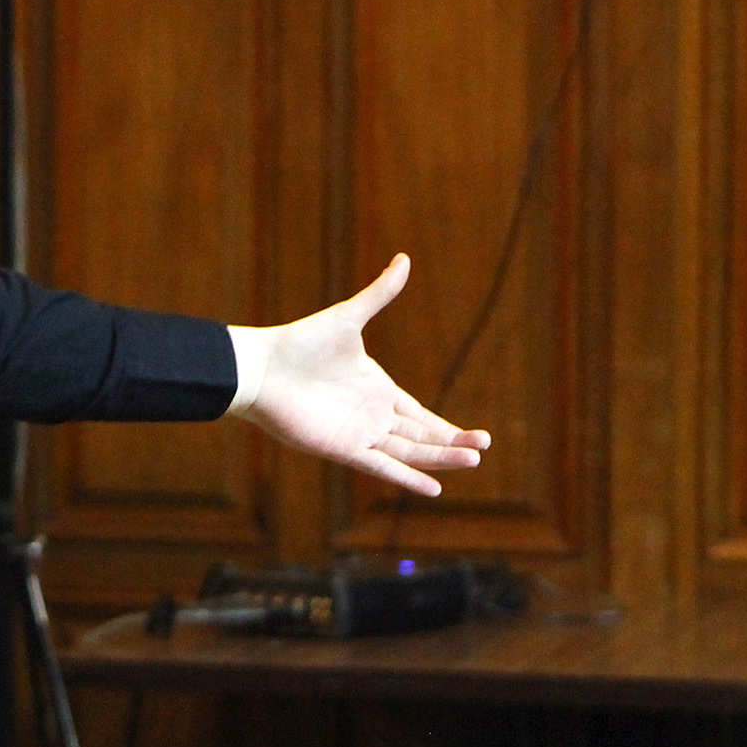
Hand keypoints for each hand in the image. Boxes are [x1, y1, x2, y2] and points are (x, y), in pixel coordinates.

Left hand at [235, 255, 489, 495]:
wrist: (264, 368)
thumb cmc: (301, 342)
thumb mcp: (349, 316)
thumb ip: (379, 292)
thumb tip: (404, 258)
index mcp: (377, 389)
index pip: (420, 414)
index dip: (447, 427)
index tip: (478, 437)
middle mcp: (372, 415)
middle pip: (422, 436)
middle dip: (453, 443)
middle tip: (483, 448)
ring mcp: (359, 434)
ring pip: (409, 452)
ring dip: (440, 458)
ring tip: (472, 461)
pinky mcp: (344, 448)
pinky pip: (383, 467)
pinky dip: (408, 478)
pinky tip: (433, 488)